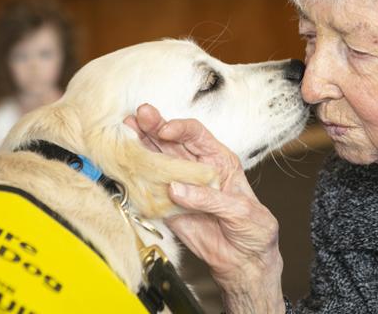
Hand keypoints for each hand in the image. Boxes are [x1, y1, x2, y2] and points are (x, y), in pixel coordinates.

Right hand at [124, 104, 285, 313]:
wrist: (245, 261)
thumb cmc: (254, 229)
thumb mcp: (240, 210)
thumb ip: (209, 198)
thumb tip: (175, 188)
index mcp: (219, 160)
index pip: (196, 135)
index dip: (180, 129)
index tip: (166, 131)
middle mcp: (196, 167)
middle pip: (171, 142)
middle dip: (153, 127)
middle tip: (137, 117)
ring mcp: (180, 185)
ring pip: (156, 160)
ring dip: (140, 147)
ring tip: (123, 134)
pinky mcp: (168, 206)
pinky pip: (150, 190)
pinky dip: (137, 180)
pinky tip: (124, 166)